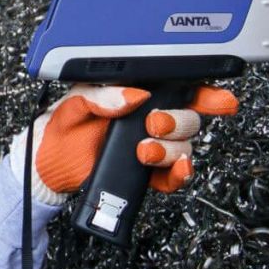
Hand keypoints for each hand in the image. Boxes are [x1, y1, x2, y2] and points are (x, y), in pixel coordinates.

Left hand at [9, 83, 238, 203]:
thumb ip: (103, 94)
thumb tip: (133, 95)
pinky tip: (175, 169)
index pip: (179, 91)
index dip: (205, 94)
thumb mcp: (76, 101)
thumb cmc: (61, 126)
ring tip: (144, 150)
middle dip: (179, 121)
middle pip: (188, 120)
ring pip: (183, 148)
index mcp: (138, 95)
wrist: (48, 164)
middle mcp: (150, 120)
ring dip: (171, 149)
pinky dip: (179, 174)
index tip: (220, 99)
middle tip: (155, 124)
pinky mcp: (146, 175)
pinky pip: (173, 177)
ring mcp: (151, 148)